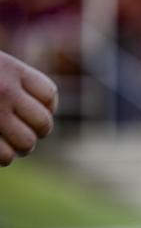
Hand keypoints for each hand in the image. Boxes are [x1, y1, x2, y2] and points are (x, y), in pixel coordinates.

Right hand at [0, 51, 56, 165]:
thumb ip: (11, 79)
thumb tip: (41, 106)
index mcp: (11, 70)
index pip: (48, 94)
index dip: (45, 106)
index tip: (30, 110)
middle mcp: (5, 90)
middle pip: (43, 123)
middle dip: (35, 131)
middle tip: (21, 132)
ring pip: (27, 142)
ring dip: (21, 148)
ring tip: (11, 145)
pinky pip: (4, 155)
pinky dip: (3, 157)